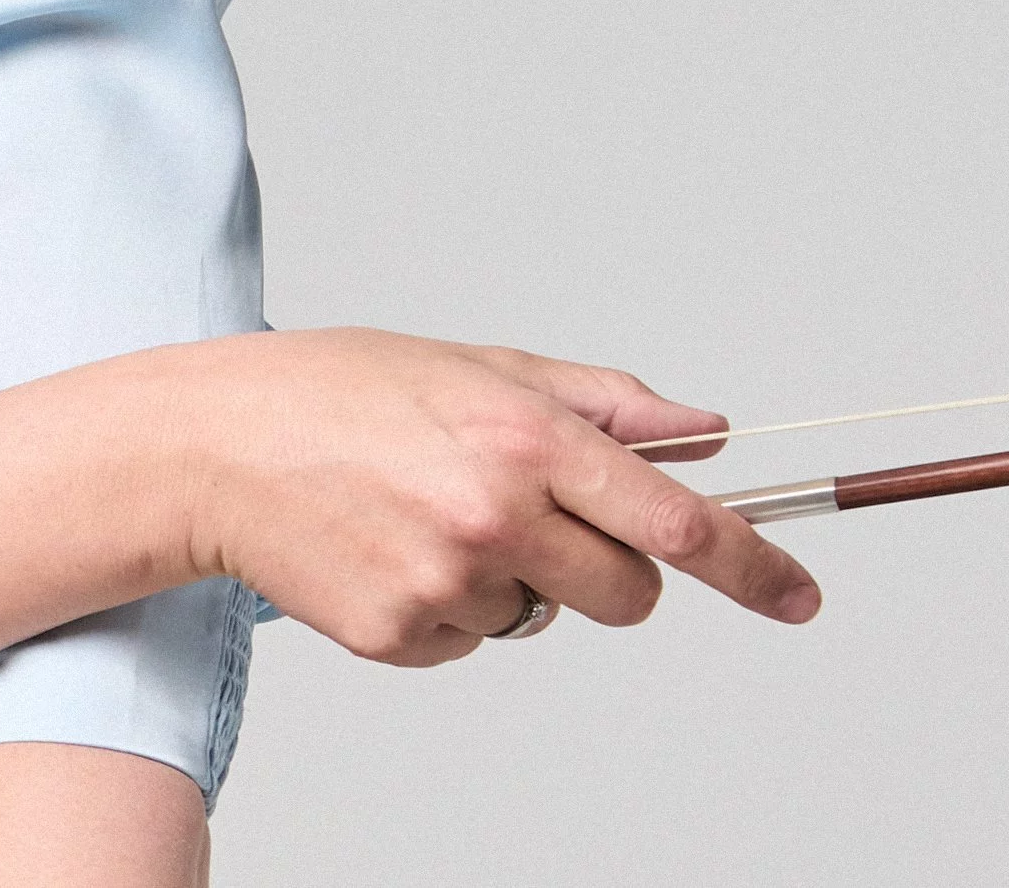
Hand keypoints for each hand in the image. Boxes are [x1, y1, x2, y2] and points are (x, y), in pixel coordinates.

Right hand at [176, 328, 820, 662]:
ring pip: (540, 617)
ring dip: (509, 580)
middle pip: (627, 595)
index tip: (800, 595)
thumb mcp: (477, 365)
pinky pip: (469, 642)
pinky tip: (387, 549)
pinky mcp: (399, 636)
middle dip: (609, 570)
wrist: (208, 447)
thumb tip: (702, 429)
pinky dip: (444, 608)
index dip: (754, 566)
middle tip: (533, 520)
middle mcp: (498, 516)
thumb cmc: (336, 391)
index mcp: (528, 440)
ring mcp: (448, 584)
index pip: (677, 523)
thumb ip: (601, 401)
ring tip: (423, 516)